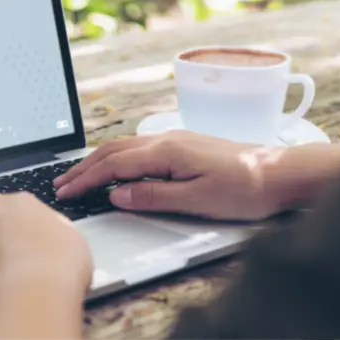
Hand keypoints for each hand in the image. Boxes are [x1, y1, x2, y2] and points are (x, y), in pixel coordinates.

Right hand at [54, 131, 281, 219]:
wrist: (280, 172)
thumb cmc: (245, 188)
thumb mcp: (197, 201)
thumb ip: (153, 196)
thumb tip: (117, 194)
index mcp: (166, 152)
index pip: (113, 166)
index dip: (86, 180)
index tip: (65, 192)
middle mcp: (165, 139)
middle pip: (111, 151)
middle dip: (82, 168)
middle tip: (60, 184)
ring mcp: (173, 138)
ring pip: (122, 145)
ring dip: (96, 161)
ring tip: (77, 176)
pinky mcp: (182, 143)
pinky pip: (136, 146)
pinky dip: (114, 157)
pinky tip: (113, 166)